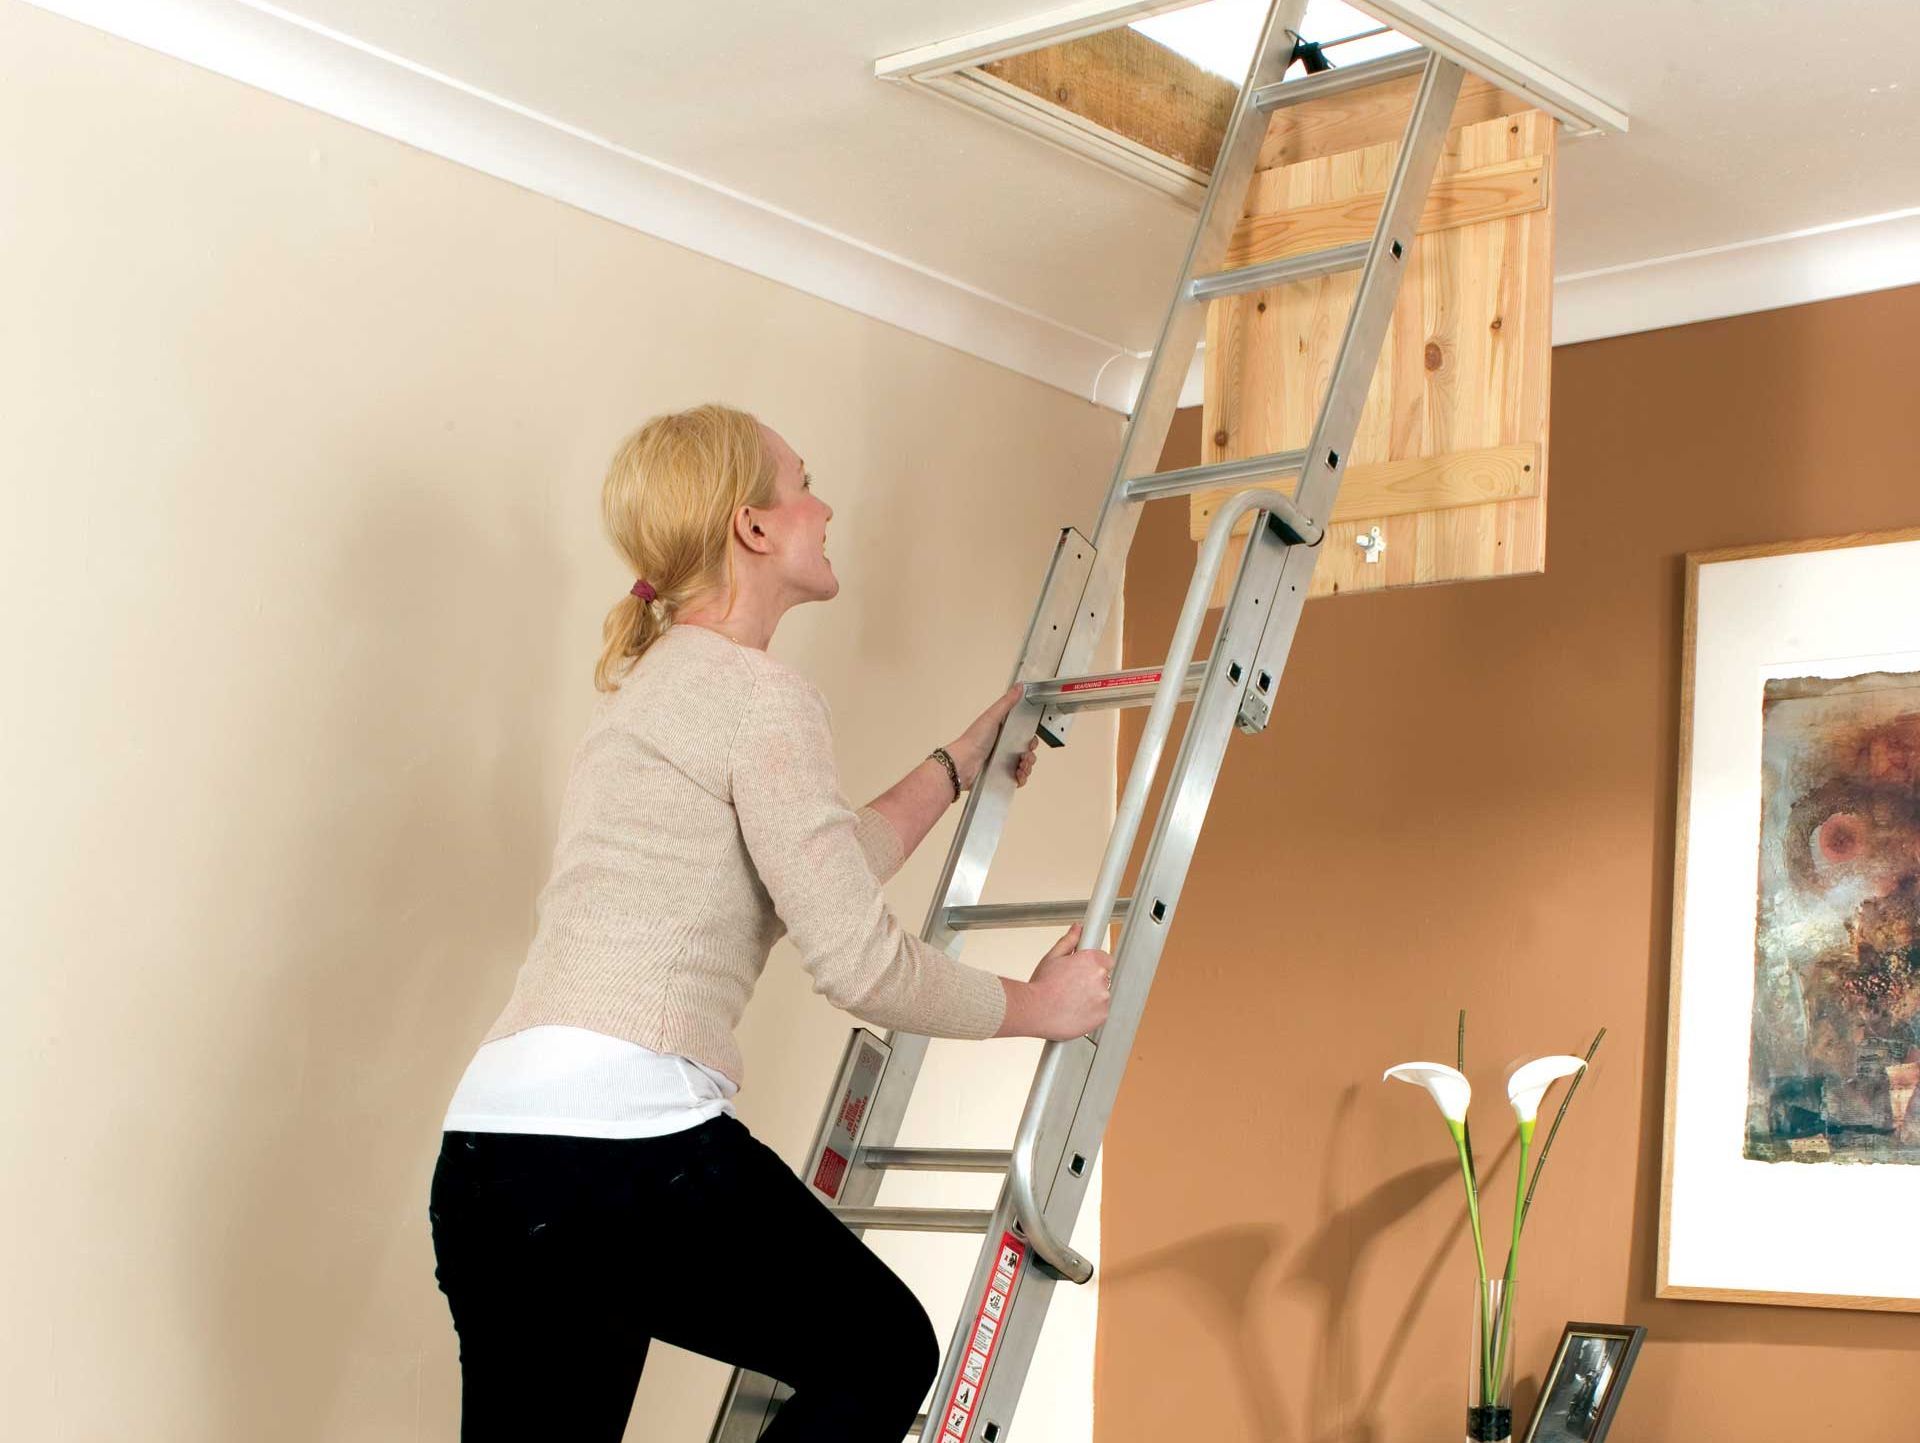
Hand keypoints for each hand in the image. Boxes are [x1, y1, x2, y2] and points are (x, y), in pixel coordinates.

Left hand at [945, 684, 1040, 791]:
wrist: (962, 763)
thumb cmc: (973, 740)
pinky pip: (1017, 779)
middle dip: (1031, 755)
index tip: (1031, 741)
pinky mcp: (1001, 776)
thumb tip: (1018, 687)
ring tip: (1021, 766)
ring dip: (1027, 767)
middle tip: (1026, 756)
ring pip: (1024, 766)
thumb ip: (1006, 702)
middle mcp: (1003, 748)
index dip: (1030, 739)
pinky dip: (1021, 778)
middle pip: (1026, 752)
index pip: (1023, 736)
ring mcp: (1002, 763)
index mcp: (1002, 733)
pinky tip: (1018, 775)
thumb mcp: (991, 717)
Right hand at [1025, 924, 1113, 1040]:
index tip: (1086, 970)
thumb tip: (1078, 929)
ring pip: (1101, 996)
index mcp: (1091, 960)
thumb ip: (1069, 941)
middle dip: (1090, 981)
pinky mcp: (1101, 1016)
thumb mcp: (1052, 957)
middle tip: (1071, 986)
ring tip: (1069, 1000)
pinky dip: (1090, 1013)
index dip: (1095, 965)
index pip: (1106, 959)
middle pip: (1103, 978)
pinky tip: (1074, 1011)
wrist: (1034, 1011)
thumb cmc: (1040, 986)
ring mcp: (1102, 998)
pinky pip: (1100, 1013)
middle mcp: (1100, 978)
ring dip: (1090, 998)